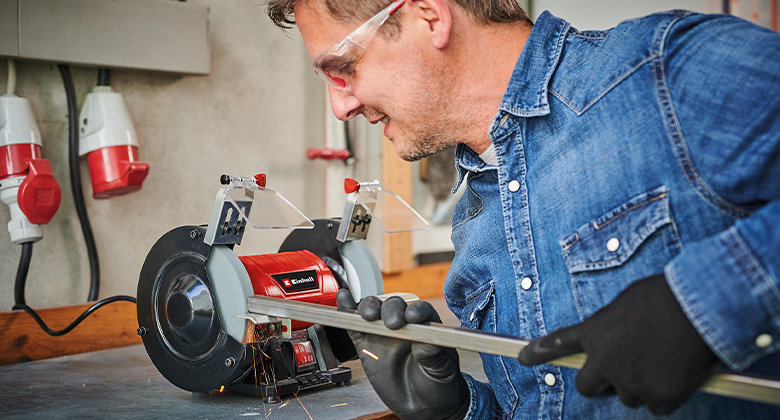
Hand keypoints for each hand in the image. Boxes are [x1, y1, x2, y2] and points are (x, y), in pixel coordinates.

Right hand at [336, 290, 468, 419]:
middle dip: (391, 310)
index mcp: (425, 326)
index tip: (412, 317)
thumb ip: (433, 356)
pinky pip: (355, 326)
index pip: (420, 310)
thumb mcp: (441, 371)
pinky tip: (343, 298)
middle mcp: (403, 324)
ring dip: (369, 307)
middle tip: (393, 323)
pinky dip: (347, 311)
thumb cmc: (436, 384)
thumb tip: (425, 342)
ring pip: (374, 311)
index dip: (415, 310)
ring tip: (368, 315)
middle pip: (394, 306)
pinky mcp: (366, 344)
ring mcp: (383, 333)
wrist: (421, 405)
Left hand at [517, 274, 718, 413]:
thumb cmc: (668, 295)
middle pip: (587, 386)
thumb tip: (621, 338)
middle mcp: (605, 361)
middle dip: (600, 383)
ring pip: (628, 396)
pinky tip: (679, 373)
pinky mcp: (658, 398)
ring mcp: (630, 382)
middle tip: (620, 373)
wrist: (701, 307)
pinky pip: (657, 406)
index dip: (538, 352)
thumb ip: (615, 324)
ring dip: (641, 385)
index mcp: (596, 332)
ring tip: (663, 360)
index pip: (558, 343)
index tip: (522, 358)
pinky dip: (667, 395)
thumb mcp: (628, 302)